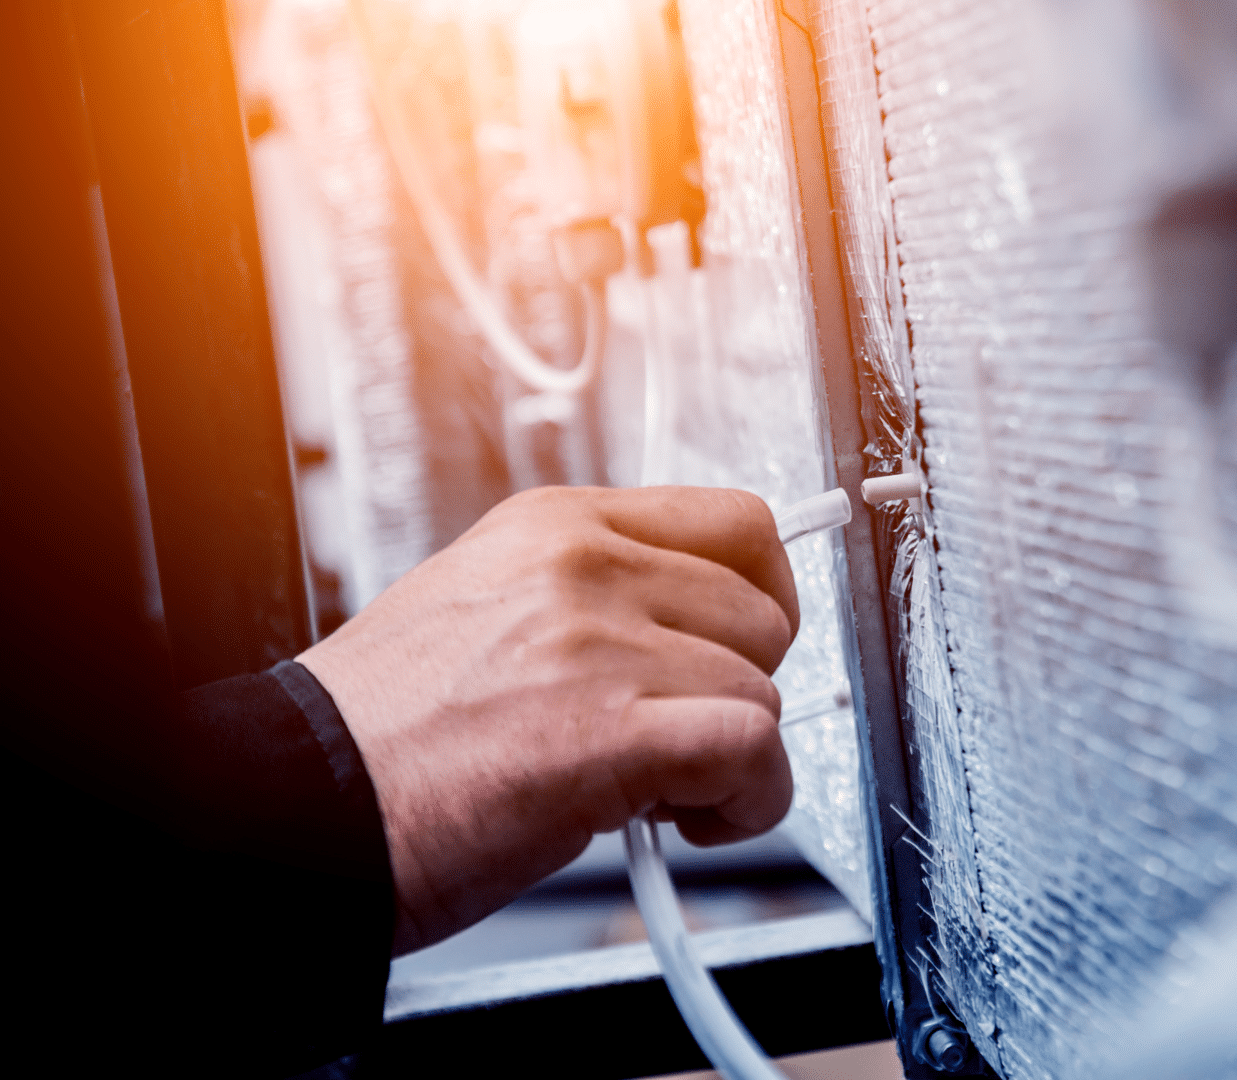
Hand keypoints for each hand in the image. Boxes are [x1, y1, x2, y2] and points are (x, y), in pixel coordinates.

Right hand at [297, 486, 798, 955]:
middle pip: (763, 613)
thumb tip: (697, 629)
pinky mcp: (610, 730)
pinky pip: (754, 749)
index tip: (741, 647)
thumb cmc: (388, 730)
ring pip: (762, 690)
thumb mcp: (490, 607)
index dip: (759, 597)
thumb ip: (597, 600)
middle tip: (678, 734)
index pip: (737, 524)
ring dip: (734, 758)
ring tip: (660, 789)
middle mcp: (583, 568)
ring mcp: (598, 642)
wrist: (300, 805)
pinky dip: (747, 801)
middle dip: (739, 686)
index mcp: (556, 525)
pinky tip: (688, 821)